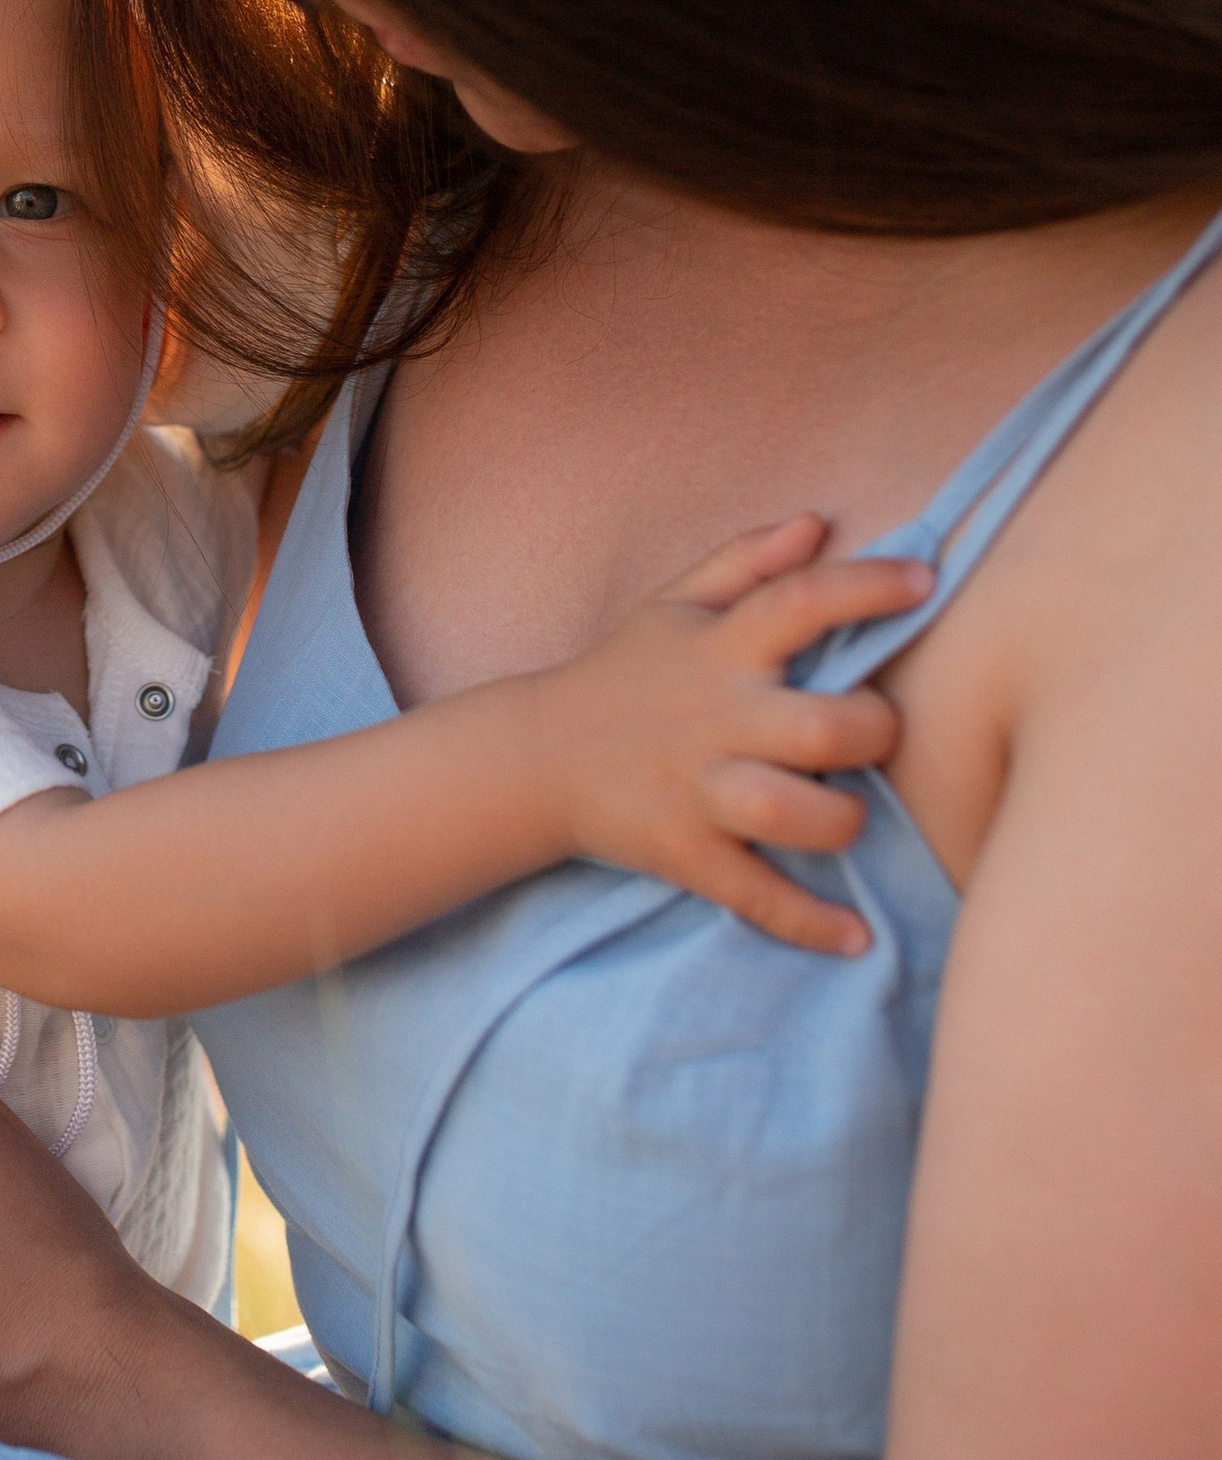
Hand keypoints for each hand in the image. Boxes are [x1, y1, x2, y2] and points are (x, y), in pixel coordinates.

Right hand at [536, 516, 933, 952]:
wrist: (535, 757)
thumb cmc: (625, 674)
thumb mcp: (675, 605)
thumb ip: (747, 560)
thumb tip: (819, 522)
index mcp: (717, 649)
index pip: (799, 602)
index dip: (867, 588)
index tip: (925, 581)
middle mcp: (713, 719)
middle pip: (818, 728)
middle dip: (871, 731)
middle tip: (876, 731)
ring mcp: (696, 793)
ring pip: (791, 816)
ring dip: (841, 822)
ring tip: (847, 815)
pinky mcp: (685, 856)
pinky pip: (757, 897)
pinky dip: (809, 924)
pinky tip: (856, 937)